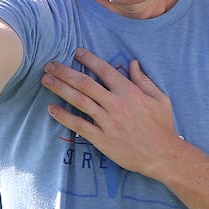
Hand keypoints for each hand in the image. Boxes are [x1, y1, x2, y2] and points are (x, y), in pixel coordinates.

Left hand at [41, 47, 180, 176]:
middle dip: (65, 72)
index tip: (76, 52)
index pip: (104, 70)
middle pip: (85, 83)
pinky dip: (63, 116)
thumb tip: (132, 63)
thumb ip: (143, 79)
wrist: (163, 155)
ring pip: (79, 101)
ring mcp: (107, 122)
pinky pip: (79, 125)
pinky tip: (51, 109)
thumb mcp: (159, 98)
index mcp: (129, 92)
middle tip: (50, 64)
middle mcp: (116, 104)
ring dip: (60, 88)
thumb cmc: (162, 126)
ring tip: (45, 79)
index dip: (88, 59)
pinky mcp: (102, 139)